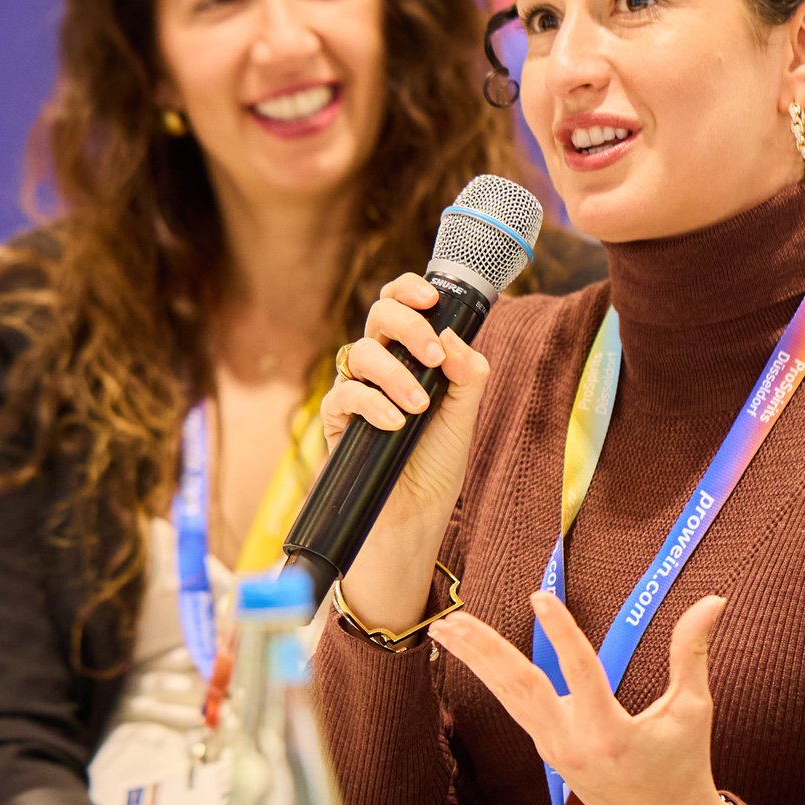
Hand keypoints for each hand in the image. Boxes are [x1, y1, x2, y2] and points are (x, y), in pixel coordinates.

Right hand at [321, 273, 491, 629]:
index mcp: (411, 355)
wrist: (414, 515)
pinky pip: (344, 394)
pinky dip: (372, 403)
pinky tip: (395, 423)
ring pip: (360, 352)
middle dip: (407, 325)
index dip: (410, 290)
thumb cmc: (436, 463)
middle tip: (433, 357)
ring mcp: (356, 390)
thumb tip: (452, 338)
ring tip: (419, 407)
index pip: (401, 305)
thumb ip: (467, 375)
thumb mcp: (463, 415)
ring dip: (394, 373)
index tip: (431, 299)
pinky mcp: (337, 420)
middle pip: (379, 315)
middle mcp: (381, 365)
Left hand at [429, 590, 742, 804]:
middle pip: (519, 688)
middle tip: (452, 619)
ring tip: (447, 629)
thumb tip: (714, 600)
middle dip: (484, 652)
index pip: (581, 673)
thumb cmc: (685, 767)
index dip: (561, 633)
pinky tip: (475, 657)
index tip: (540, 597)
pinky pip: (517, 709)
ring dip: (476, 662)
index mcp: (610, 734)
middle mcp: (572, 743)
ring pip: (509, 698)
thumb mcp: (693, 710)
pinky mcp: (550, 751)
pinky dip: (494, 680)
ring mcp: (555, 749)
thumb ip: (692, 652)